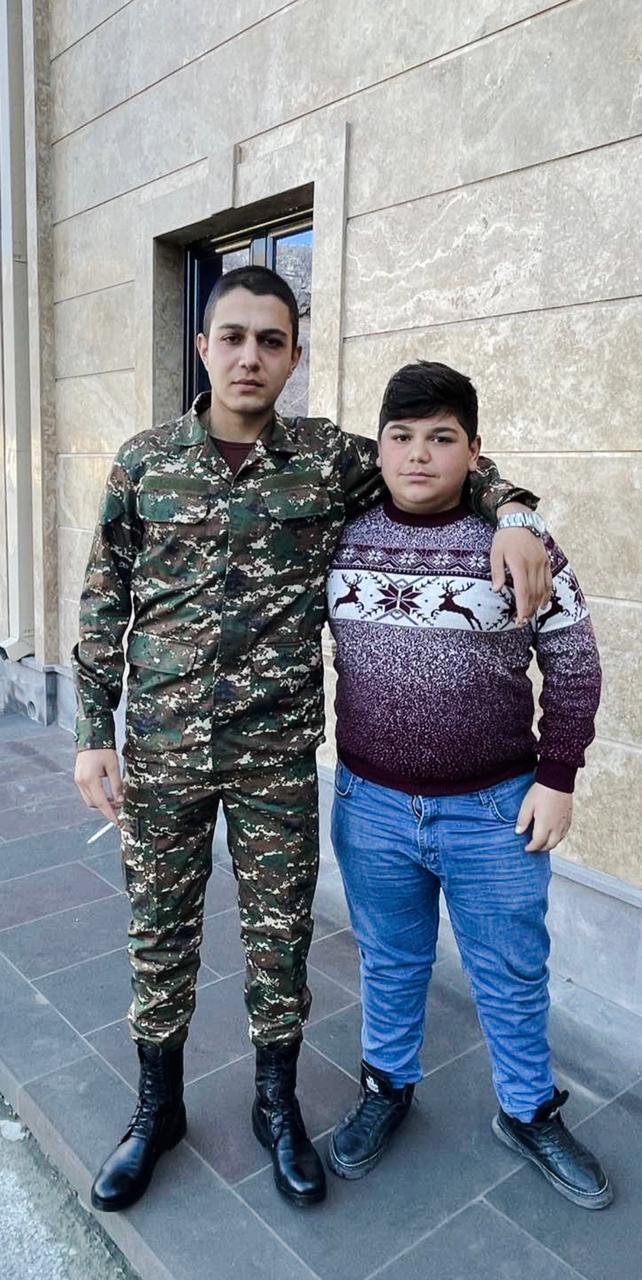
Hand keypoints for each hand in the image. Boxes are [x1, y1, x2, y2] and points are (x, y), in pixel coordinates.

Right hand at [74, 749, 123, 825]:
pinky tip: (106, 793)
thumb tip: (120, 800)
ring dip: (102, 803)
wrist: (91, 738)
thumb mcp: (114, 767)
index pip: (101, 802)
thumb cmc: (103, 750)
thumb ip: (117, 785)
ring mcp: (78, 780)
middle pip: (94, 804)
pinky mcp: (79, 778)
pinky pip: (88, 793)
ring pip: (90, 800)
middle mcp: (82, 782)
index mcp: (90, 779)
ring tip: (115, 800)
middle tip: (119, 808)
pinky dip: (97, 796)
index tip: (117, 822)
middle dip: (106, 808)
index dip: (110, 814)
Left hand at [490, 509, 551, 623]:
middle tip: (522, 622)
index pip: (523, 591)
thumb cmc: (504, 538)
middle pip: (534, 593)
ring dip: (537, 605)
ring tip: (530, 616)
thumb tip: (497, 590)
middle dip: (529, 610)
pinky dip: (546, 594)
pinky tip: (542, 604)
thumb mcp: (495, 553)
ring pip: (542, 589)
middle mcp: (533, 565)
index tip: (520, 619)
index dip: (522, 607)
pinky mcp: (546, 562)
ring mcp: (542, 563)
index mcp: (519, 564)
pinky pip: (548, 581)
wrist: (520, 520)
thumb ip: (497, 572)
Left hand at [515, 782, 572, 851]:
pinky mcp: (569, 818)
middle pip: (549, 845)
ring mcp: (564, 823)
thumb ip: (523, 820)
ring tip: (542, 842)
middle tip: (534, 847)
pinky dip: (558, 837)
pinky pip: (564, 833)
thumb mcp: (527, 805)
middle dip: (541, 848)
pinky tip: (553, 834)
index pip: (538, 843)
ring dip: (550, 844)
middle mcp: (556, 827)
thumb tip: (518, 832)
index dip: (531, 848)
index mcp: (545, 825)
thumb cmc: (541, 792)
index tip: (526, 848)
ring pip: (558, 840)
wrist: (557, 780)